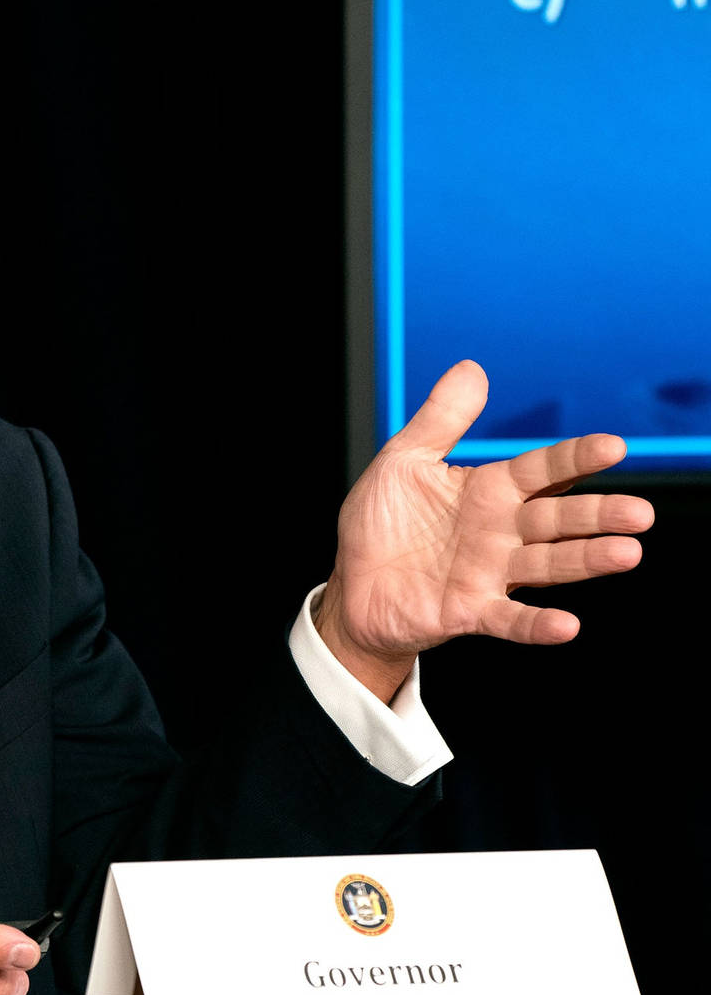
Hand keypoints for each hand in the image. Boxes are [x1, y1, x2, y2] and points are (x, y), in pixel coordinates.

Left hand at [321, 361, 653, 701]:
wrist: (352, 584)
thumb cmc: (382, 522)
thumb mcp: (404, 462)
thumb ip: (441, 420)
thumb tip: (471, 369)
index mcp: (487, 491)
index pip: (540, 470)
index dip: (575, 458)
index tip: (613, 446)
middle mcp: (498, 532)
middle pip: (557, 519)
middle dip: (598, 515)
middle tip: (640, 513)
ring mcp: (488, 573)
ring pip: (548, 564)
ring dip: (585, 560)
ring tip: (626, 554)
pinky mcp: (469, 611)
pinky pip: (509, 619)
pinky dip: (536, 624)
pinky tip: (566, 625)